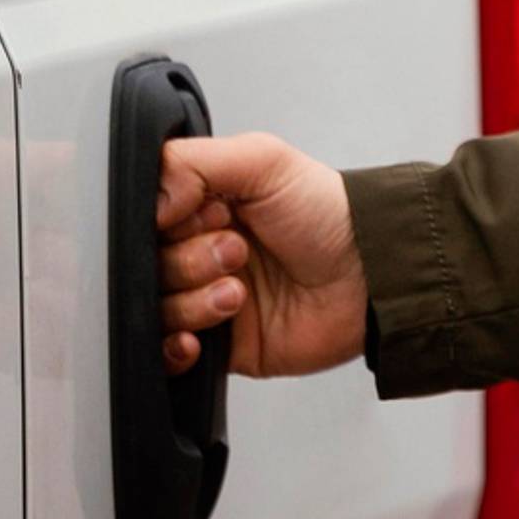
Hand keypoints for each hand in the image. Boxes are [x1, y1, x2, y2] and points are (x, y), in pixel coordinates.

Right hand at [154, 133, 366, 378]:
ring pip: (154, 309)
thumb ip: (193, 162)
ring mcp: (205, 299)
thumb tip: (148, 198)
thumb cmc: (331, 214)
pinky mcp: (219, 345)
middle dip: (188, 260)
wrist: (374, 278)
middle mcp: (199, 251)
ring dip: (193, 301)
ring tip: (240, 291)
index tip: (206, 215)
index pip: (144, 217)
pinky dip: (174, 348)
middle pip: (145, 265)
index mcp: (203, 206)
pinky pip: (165, 356)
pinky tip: (202, 337)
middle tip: (237, 251)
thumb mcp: (265, 162)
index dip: (168, 221)